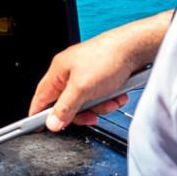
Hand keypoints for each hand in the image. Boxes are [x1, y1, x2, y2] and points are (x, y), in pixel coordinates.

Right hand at [28, 11, 171, 131]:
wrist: (136, 47)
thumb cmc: (108, 57)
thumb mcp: (82, 89)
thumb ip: (65, 108)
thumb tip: (52, 122)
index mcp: (59, 71)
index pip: (41, 97)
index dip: (40, 114)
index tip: (42, 128)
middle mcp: (71, 71)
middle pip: (66, 104)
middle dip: (82, 112)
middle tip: (91, 115)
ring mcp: (87, 74)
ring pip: (86, 103)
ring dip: (100, 106)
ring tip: (111, 100)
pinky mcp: (102, 77)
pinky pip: (100, 97)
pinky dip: (110, 99)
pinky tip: (118, 95)